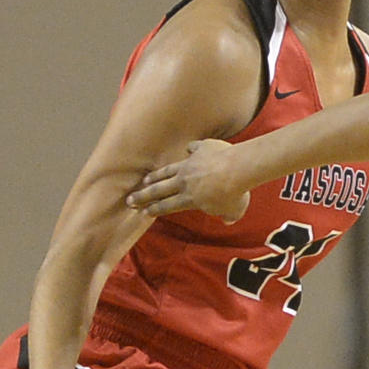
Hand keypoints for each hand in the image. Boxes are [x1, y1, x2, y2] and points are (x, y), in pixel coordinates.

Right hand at [126, 139, 250, 222]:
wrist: (238, 169)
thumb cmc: (236, 194)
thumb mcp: (233, 211)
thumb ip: (227, 216)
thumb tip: (227, 220)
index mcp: (190, 198)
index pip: (168, 206)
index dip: (155, 209)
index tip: (143, 212)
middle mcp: (185, 180)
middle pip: (160, 189)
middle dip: (144, 195)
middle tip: (130, 199)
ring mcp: (191, 163)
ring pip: (169, 169)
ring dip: (157, 175)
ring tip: (147, 179)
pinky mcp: (202, 148)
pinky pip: (195, 148)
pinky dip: (192, 149)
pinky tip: (189, 148)